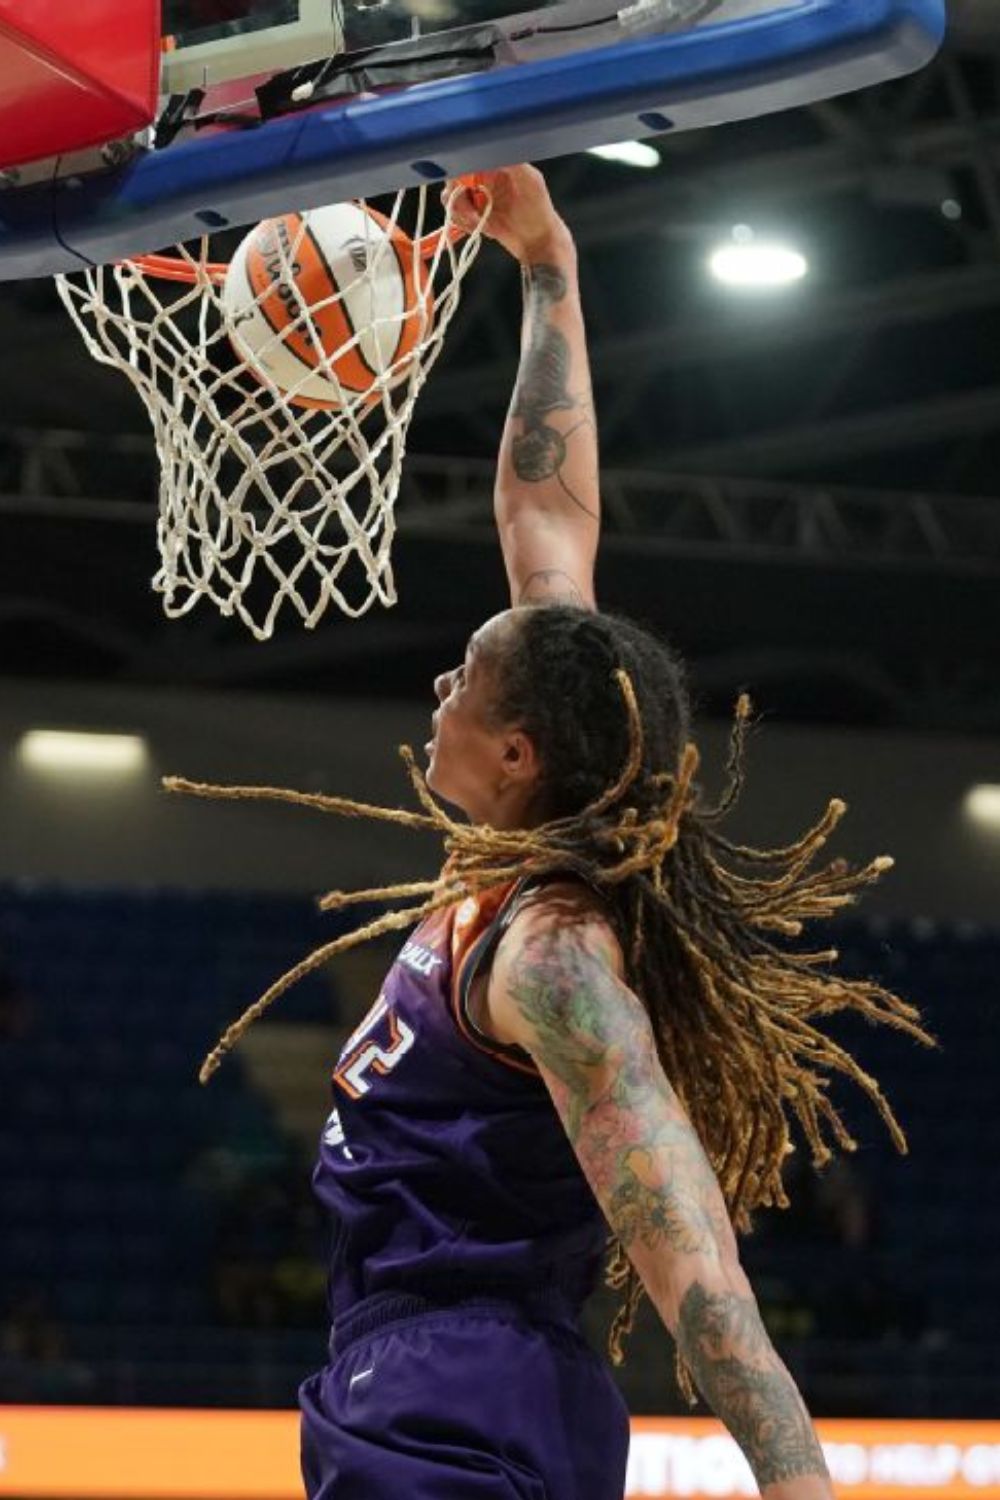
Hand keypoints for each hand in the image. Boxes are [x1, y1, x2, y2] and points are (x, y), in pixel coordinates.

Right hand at [445, 164, 572, 262]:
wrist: (538, 243)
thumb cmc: (539, 211)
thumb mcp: (530, 181)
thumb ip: (512, 162)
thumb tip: (490, 148)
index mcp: (496, 164)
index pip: (469, 159)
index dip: (460, 170)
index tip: (462, 184)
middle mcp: (484, 178)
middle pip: (455, 178)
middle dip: (456, 194)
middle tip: (468, 210)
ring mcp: (477, 197)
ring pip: (452, 198)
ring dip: (459, 212)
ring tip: (476, 222)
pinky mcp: (474, 215)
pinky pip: (456, 215)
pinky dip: (462, 222)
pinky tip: (479, 227)